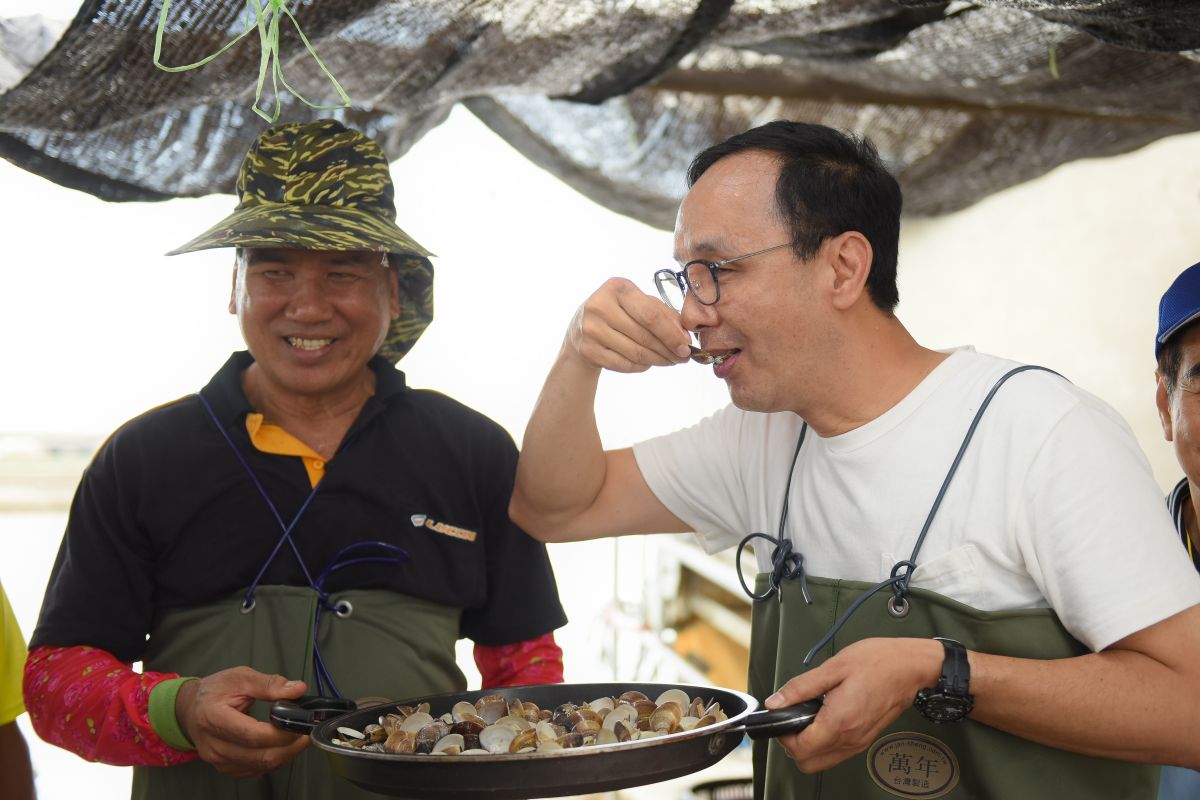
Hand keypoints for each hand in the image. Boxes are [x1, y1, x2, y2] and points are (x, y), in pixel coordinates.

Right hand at [175, 666, 310, 777]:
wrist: (191, 709)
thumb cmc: (215, 691)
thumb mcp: (240, 677)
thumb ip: (269, 684)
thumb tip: (298, 689)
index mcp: (213, 718)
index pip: (252, 735)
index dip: (281, 733)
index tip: (300, 724)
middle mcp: (213, 745)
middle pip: (259, 756)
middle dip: (289, 747)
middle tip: (307, 733)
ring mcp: (218, 760)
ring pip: (259, 766)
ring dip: (285, 755)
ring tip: (298, 739)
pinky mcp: (225, 768)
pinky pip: (254, 770)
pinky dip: (273, 761)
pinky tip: (282, 748)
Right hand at [566, 278, 691, 372]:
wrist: (580, 329)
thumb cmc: (618, 313)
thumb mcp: (638, 304)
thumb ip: (663, 314)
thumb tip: (685, 337)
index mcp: (617, 287)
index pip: (651, 314)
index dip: (672, 334)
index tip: (687, 346)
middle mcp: (600, 305)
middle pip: (645, 336)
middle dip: (668, 350)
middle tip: (683, 357)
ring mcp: (591, 329)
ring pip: (636, 353)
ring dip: (658, 360)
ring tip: (669, 361)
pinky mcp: (588, 350)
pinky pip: (624, 364)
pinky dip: (641, 366)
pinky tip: (648, 363)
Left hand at [765, 637, 942, 772]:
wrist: (911, 667)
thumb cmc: (878, 662)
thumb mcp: (833, 668)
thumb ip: (800, 688)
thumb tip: (776, 702)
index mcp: (839, 722)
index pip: (799, 749)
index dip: (783, 734)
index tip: (783, 715)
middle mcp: (850, 739)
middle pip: (808, 763)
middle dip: (793, 745)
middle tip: (793, 717)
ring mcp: (859, 742)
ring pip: (822, 761)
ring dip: (808, 746)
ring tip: (810, 714)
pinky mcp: (865, 739)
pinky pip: (837, 752)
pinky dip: (824, 743)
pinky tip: (825, 717)